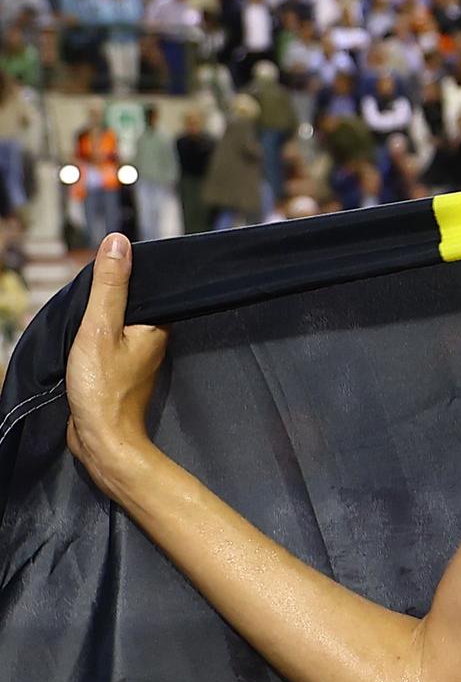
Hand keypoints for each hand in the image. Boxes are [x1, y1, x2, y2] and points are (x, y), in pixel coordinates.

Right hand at [65, 233, 168, 493]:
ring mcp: (137, 353)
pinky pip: (107, 339)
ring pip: (117, 320)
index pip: (148, 283)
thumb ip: (109, 286)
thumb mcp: (99, 329)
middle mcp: (154, 336)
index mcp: (159, 323)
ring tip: (80, 309)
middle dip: (109, 293)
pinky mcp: (120, 368)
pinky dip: (93, 334)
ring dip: (99, 315)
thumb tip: (119, 241)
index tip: (104, 264)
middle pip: (131, 300)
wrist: (100, 439)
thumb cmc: (103, 387)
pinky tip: (79, 333)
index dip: (126, 271)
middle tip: (84, 289)